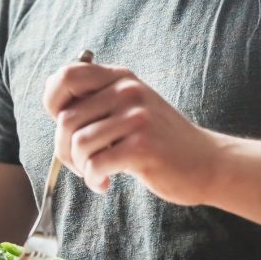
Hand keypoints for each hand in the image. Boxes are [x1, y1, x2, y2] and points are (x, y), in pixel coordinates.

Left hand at [43, 62, 223, 203]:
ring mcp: (136, 117)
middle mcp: (127, 91)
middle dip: (64, 149)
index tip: (65, 127)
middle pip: (66, 119)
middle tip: (81, 164)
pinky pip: (95, 164)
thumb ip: (99, 100)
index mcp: (121, 78)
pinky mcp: (142, 147)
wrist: (207, 162)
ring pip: (78, 143)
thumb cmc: (160, 140)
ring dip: (80, 167)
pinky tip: (105, 183)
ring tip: (96, 174)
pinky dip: (93, 179)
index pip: (66, 75)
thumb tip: (54, 106)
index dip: (53, 102)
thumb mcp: (131, 107)